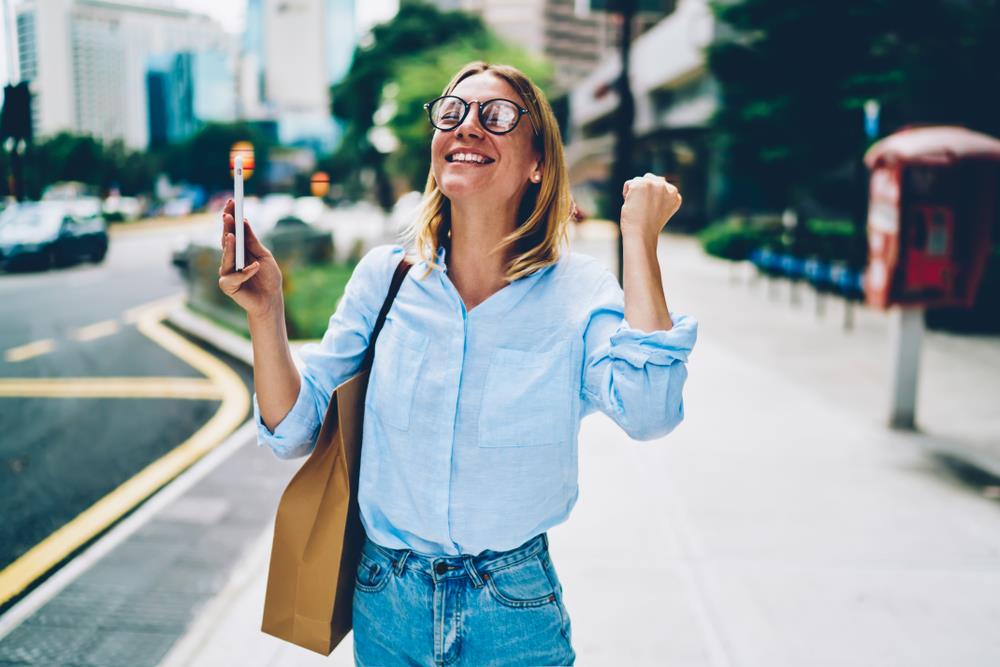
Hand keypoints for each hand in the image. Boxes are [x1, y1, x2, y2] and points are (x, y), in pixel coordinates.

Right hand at [218, 199, 283, 318]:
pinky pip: (233, 277)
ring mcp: (227, 272)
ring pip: (226, 257)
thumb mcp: (264, 256)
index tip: (232, 201)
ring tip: (232, 235)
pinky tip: (255, 267)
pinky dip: (246, 272)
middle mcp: (230, 258)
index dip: (231, 216)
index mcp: (239, 249)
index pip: (232, 229)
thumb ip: (253, 242)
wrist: (271, 300)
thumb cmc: (269, 278)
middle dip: (227, 227)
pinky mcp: (228, 285)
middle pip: (226, 240)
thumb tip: (244, 221)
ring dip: (229, 246)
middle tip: (228, 214)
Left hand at [620, 173, 681, 239]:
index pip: (658, 187)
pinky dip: (626, 194)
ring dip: (634, 193)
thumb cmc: (647, 226)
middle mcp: (669, 188)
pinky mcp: (643, 184)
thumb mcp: (659, 209)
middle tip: (643, 210)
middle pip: (649, 179)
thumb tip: (661, 179)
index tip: (650, 212)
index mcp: (675, 196)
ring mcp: (657, 185)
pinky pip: (629, 184)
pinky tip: (632, 205)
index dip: (650, 200)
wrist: (641, 235)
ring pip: (638, 180)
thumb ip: (660, 194)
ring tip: (637, 208)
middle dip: (642, 192)